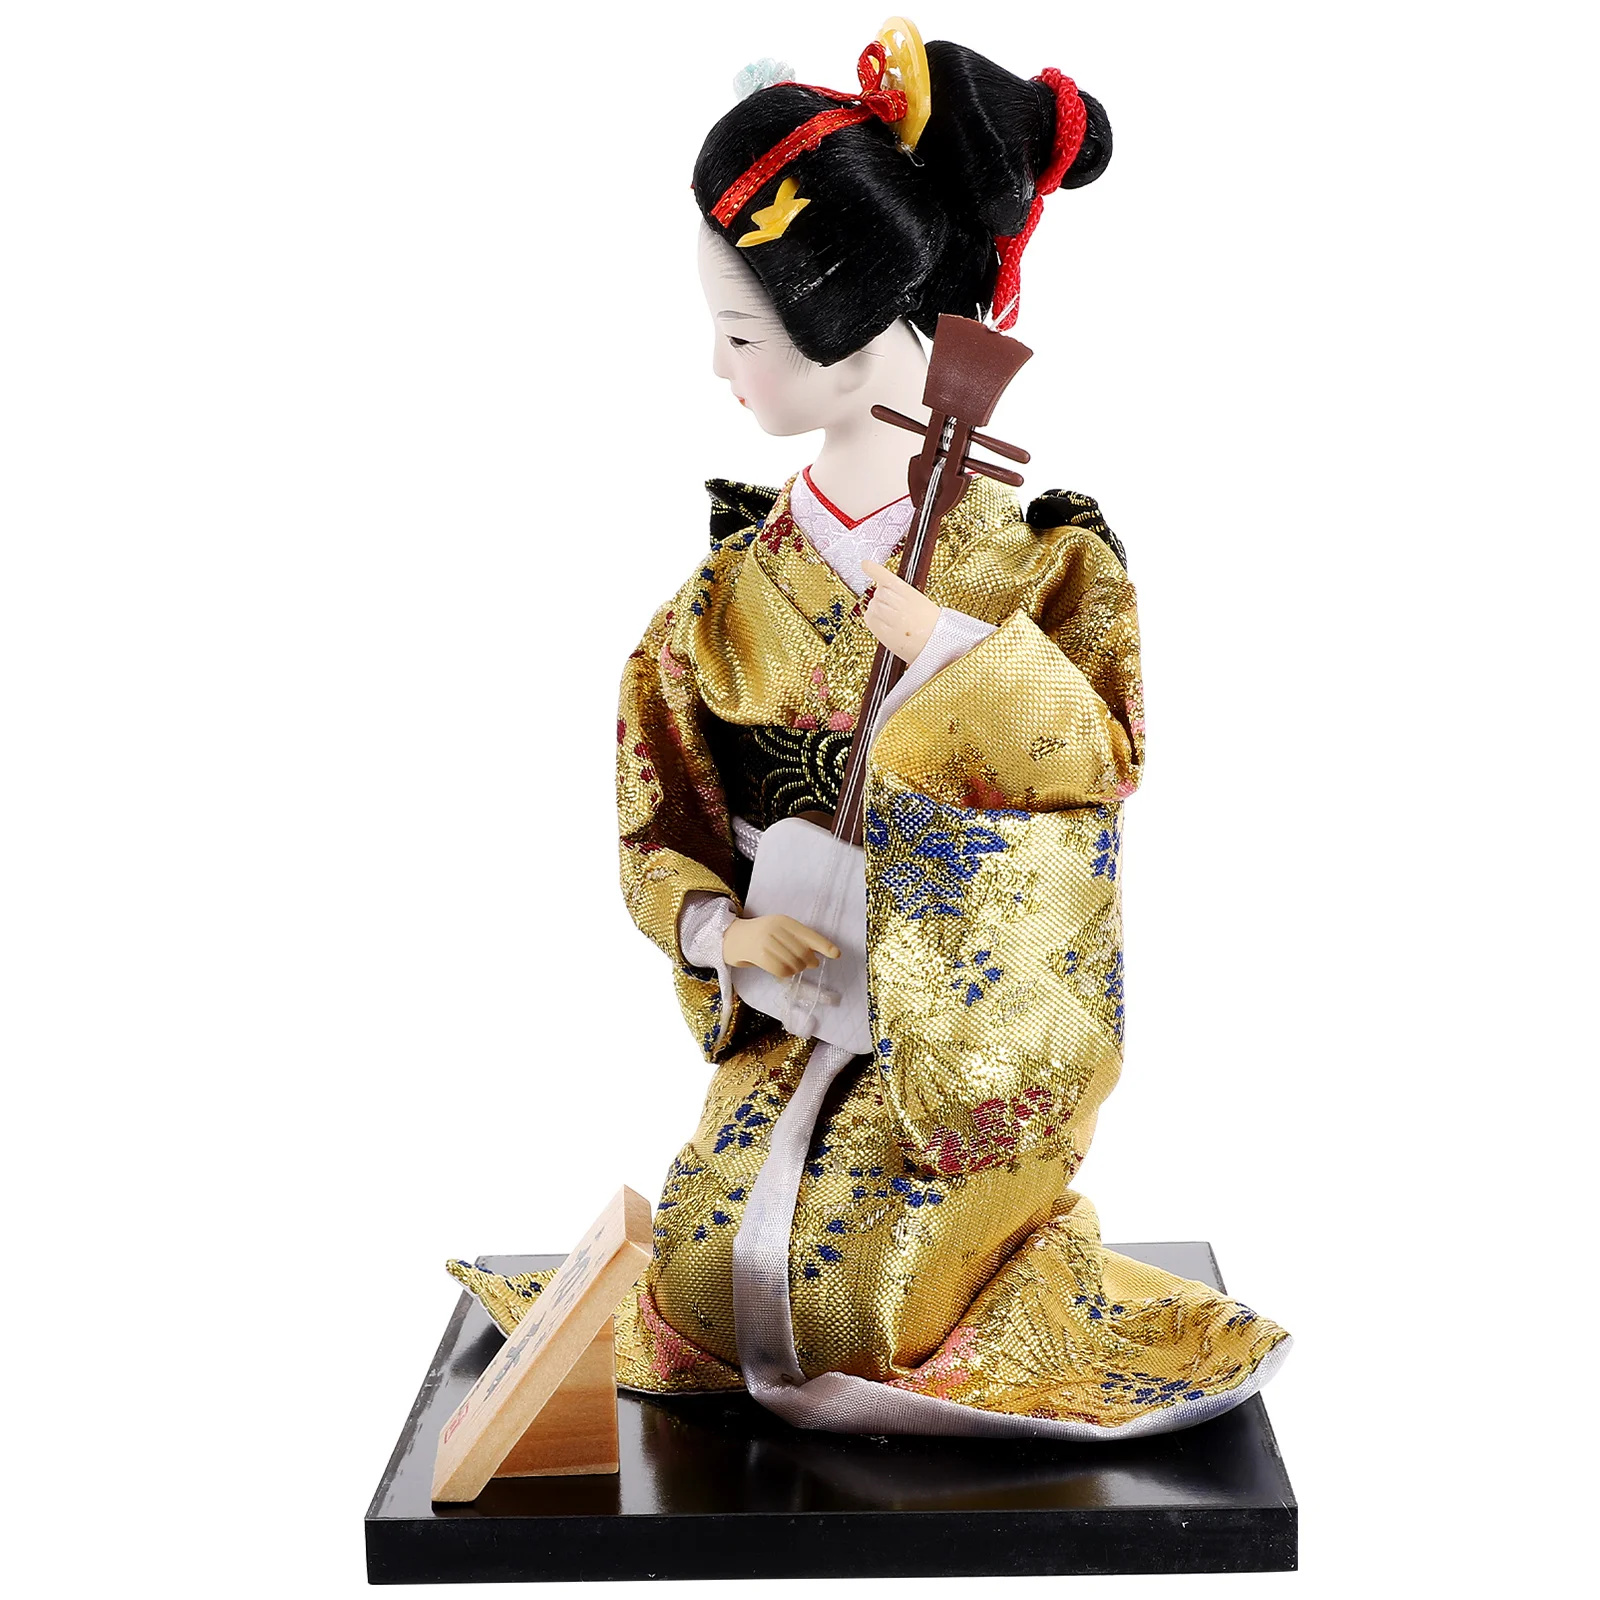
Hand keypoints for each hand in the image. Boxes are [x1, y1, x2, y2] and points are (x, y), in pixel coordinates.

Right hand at [724, 914, 840, 977]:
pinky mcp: (759, 956)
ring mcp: (766, 942)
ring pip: (793, 963)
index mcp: (783, 920)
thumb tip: (818, 957)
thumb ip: (797, 939)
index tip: (836, 954)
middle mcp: (775, 929)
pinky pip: (781, 970)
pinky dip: (787, 974)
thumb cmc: (761, 935)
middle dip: (810, 961)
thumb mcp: (778, 929)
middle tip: (811, 964)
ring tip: (792, 966)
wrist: (732, 938)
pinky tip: (784, 970)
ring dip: (797, 969)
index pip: (808, 934)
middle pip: (802, 952)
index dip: (824, 945)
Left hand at [861, 560, 938, 664]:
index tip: (865, 564)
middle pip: (880, 591)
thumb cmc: (932, 627)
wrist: (936, 648)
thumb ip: (902, 595)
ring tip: (894, 619)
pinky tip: (884, 623)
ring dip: (879, 608)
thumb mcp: (922, 604)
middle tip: (896, 609)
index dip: (874, 571)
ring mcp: (889, 619)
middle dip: (884, 597)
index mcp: (911, 595)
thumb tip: (883, 590)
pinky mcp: (882, 632)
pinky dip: (873, 618)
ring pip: (873, 604)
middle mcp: (899, 605)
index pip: (888, 579)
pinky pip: (869, 618)